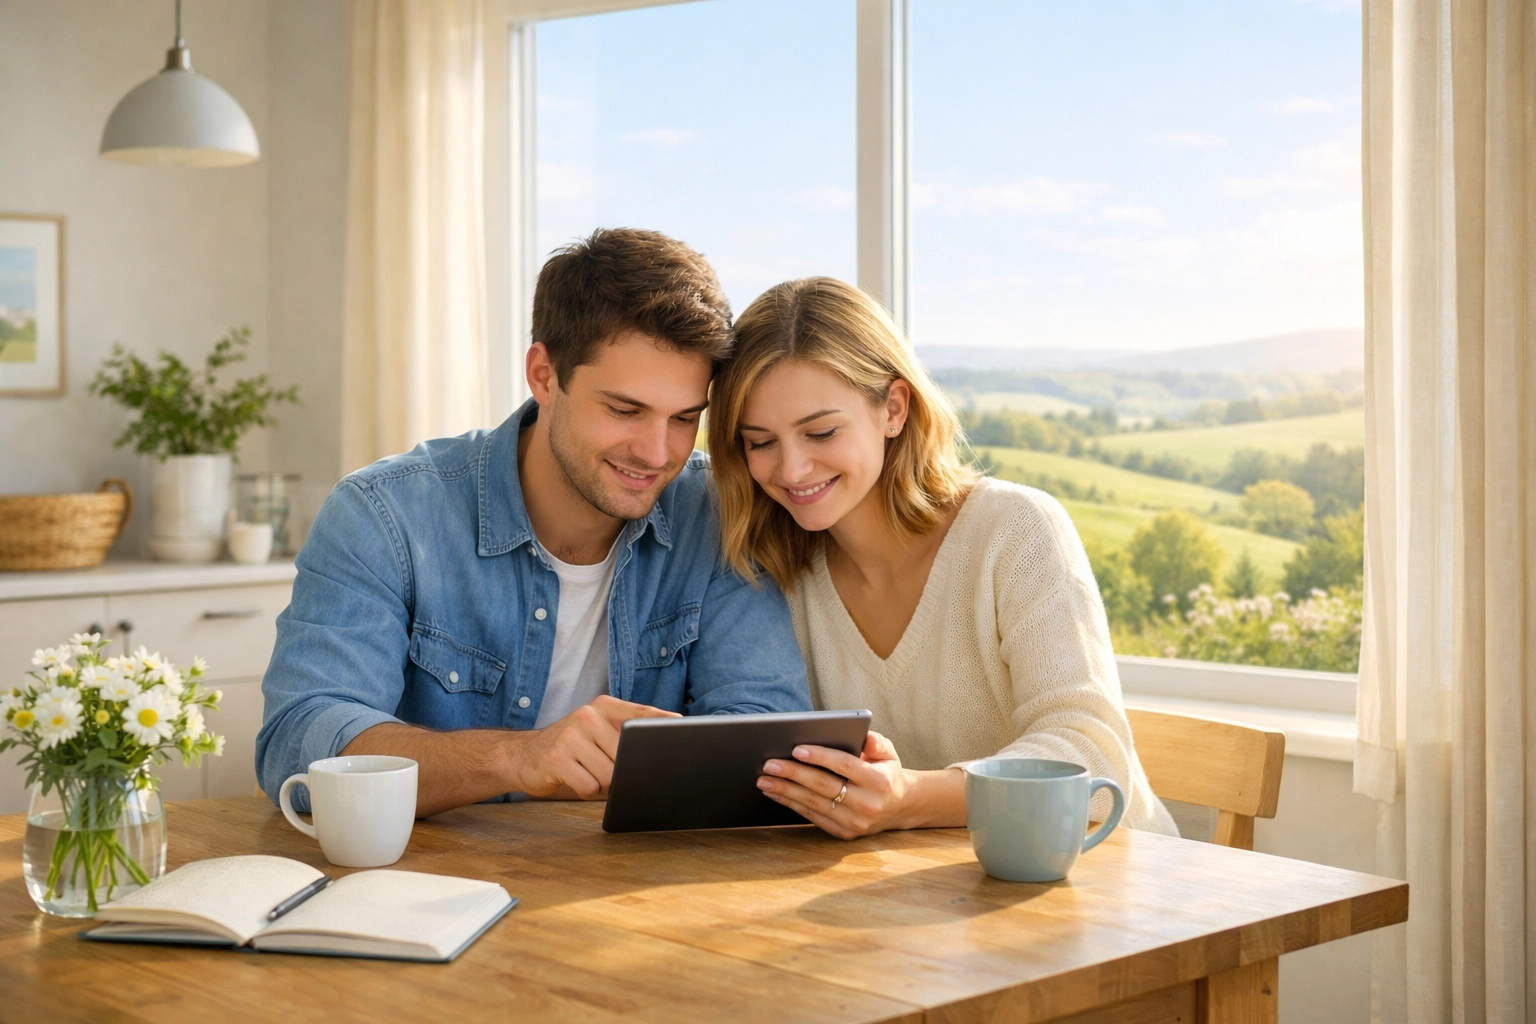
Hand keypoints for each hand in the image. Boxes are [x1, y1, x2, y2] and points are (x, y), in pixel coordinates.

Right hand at [510, 695, 678, 798]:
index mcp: (602, 706)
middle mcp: (587, 716)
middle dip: (622, 771)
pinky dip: (586, 791)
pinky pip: (589, 786)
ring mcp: (571, 735)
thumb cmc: (570, 747)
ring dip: (603, 784)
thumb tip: (658, 753)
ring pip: (610, 774)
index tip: (681, 726)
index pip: (639, 713)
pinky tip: (574, 779)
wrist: (523, 755)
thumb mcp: (596, 731)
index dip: (661, 721)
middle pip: (627, 755)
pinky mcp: (557, 758)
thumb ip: (622, 734)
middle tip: (605, 769)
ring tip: (587, 772)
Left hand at [757, 731, 941, 839]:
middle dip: (793, 774)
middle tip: (770, 764)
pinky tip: (776, 793)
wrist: (900, 807)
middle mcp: (868, 804)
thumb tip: (864, 736)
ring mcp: (855, 822)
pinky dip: (792, 804)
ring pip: (814, 804)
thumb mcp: (889, 753)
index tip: (797, 749)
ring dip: (786, 791)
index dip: (820, 757)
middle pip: (823, 786)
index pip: (845, 766)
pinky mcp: (844, 833)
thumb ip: (876, 743)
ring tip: (764, 779)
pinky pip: (813, 817)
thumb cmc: (887, 773)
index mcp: (879, 781)